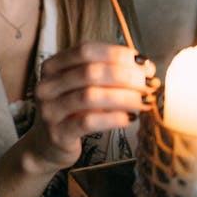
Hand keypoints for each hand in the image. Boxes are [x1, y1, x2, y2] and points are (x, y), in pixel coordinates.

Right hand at [24, 43, 156, 171]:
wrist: (47, 146)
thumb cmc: (72, 112)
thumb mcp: (85, 87)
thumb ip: (109, 74)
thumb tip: (146, 67)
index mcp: (53, 66)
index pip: (86, 50)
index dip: (116, 54)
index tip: (142, 62)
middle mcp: (47, 85)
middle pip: (90, 72)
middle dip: (125, 76)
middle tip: (149, 84)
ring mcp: (49, 110)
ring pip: (90, 96)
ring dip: (123, 97)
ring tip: (144, 101)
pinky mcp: (57, 133)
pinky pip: (89, 122)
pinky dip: (113, 118)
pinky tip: (130, 118)